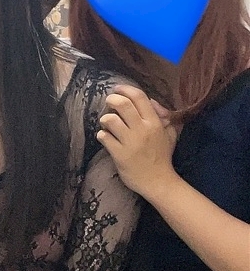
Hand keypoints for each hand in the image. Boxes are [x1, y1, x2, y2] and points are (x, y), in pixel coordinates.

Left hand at [96, 84, 179, 199]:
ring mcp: (130, 142)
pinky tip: (106, 138)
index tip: (117, 89)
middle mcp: (142, 129)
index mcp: (154, 122)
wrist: (158, 181)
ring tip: (107, 124)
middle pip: (122, 104)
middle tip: (108, 103)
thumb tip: (150, 100)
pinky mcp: (119, 154)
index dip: (125, 89)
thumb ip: (162, 115)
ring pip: (110, 120)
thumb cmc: (162, 156)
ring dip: (105, 119)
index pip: (139, 97)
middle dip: (111, 100)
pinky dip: (102, 135)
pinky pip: (104, 137)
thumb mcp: (169, 133)